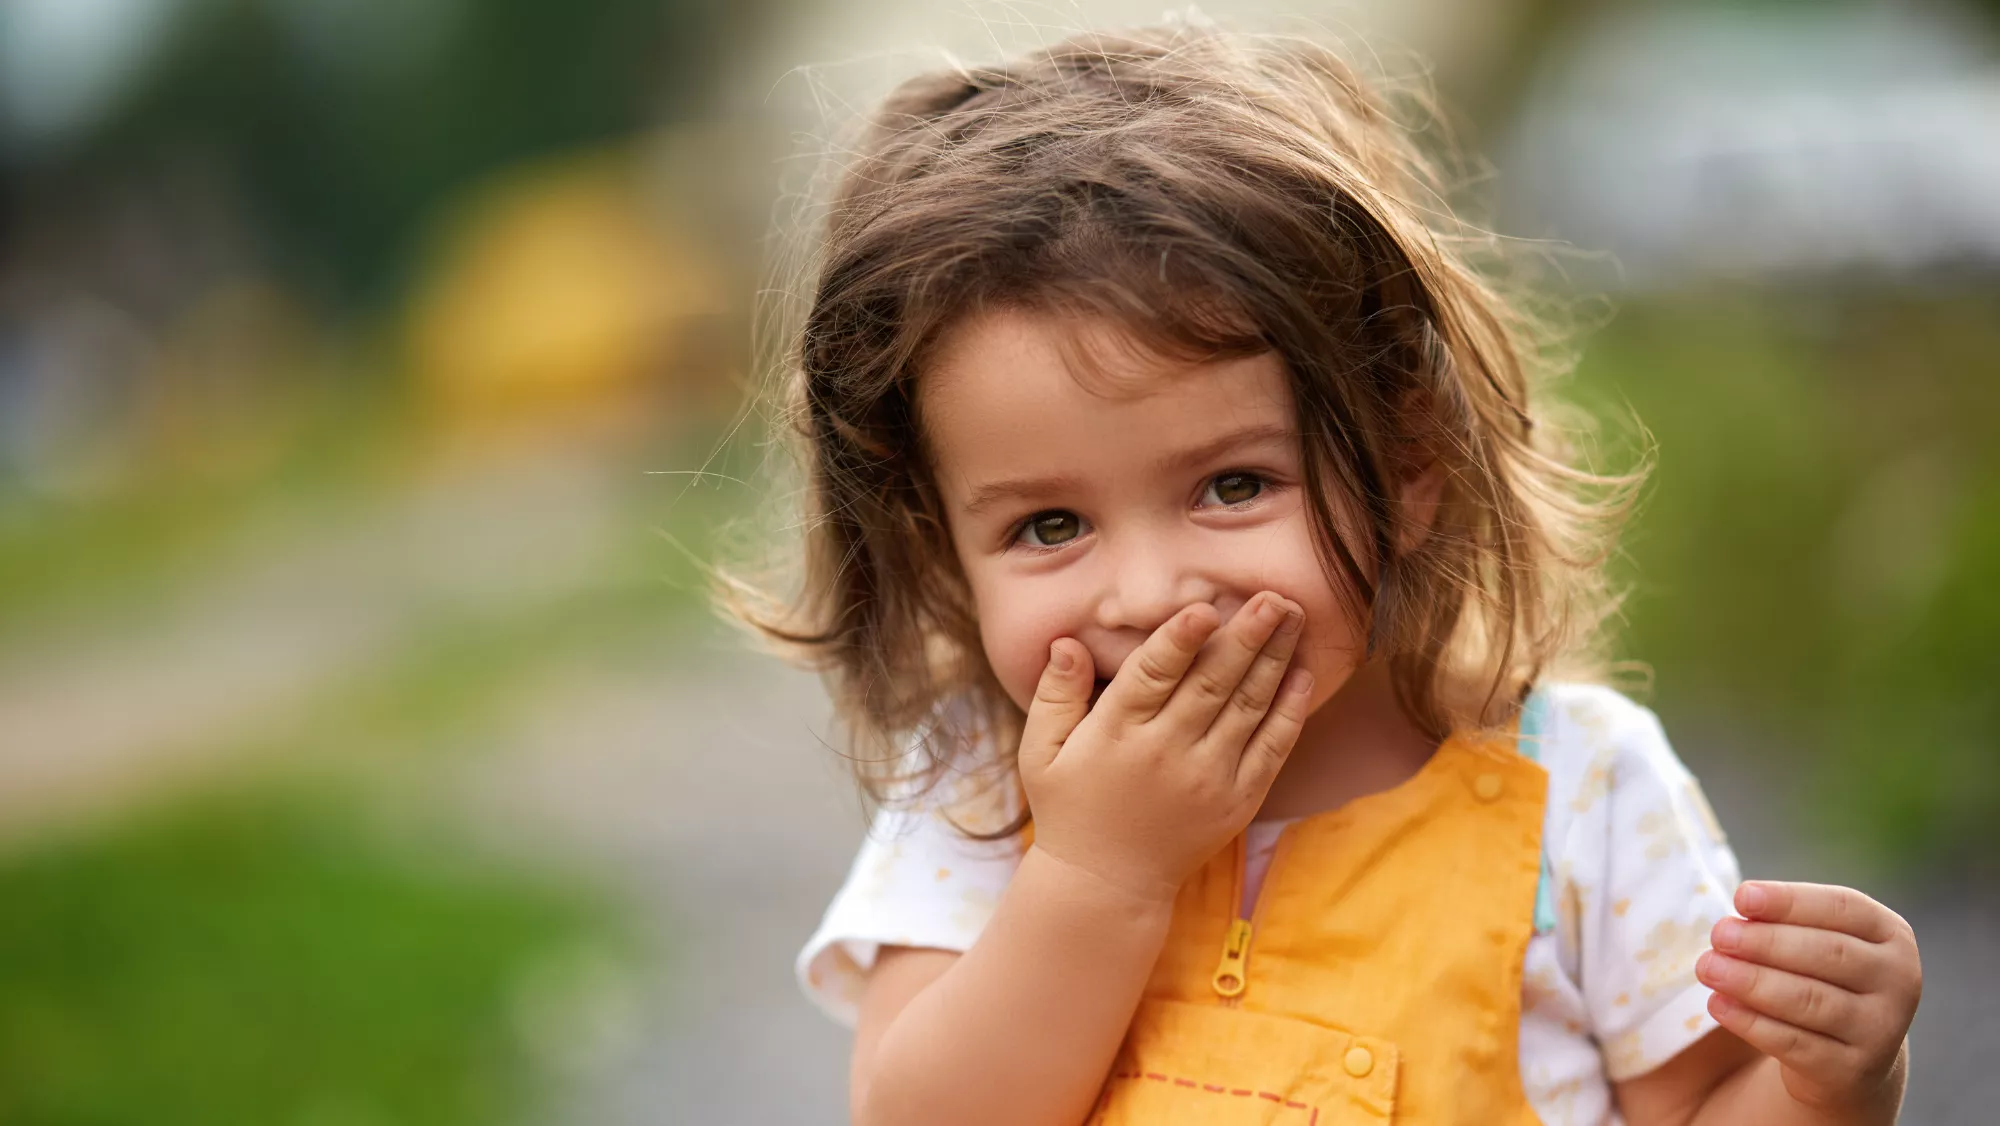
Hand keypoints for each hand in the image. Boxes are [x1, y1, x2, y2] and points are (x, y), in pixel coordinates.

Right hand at [1017, 592, 1313, 903]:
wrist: (1107, 884)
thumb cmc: (1070, 807)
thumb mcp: (1040, 753)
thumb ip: (1055, 694)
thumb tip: (1067, 642)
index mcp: (1116, 733)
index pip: (1153, 674)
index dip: (1180, 640)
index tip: (1206, 607)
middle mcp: (1166, 753)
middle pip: (1213, 682)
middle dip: (1247, 635)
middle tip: (1275, 596)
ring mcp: (1207, 778)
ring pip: (1248, 707)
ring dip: (1275, 658)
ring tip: (1294, 616)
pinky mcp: (1237, 800)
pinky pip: (1271, 749)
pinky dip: (1289, 711)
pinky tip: (1301, 674)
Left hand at [1697, 881, 1921, 1113]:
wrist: (1848, 1055)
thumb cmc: (1821, 977)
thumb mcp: (1814, 944)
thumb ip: (1785, 924)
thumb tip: (1738, 915)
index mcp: (1891, 936)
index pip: (1843, 908)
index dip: (1791, 901)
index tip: (1742, 897)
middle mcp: (1899, 981)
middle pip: (1828, 954)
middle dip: (1767, 942)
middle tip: (1719, 934)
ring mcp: (1881, 1029)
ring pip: (1810, 1000)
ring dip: (1752, 982)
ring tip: (1708, 968)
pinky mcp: (1853, 1070)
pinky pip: (1795, 1043)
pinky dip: (1751, 1022)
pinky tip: (1717, 1004)